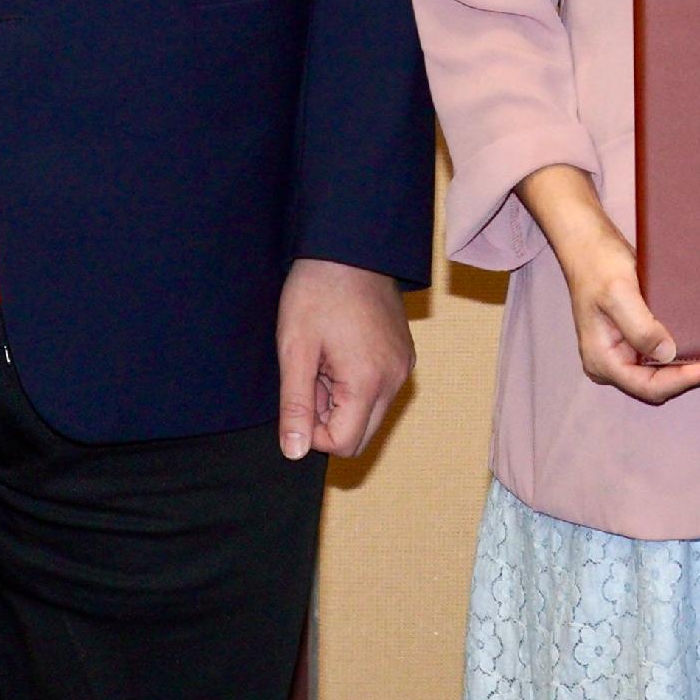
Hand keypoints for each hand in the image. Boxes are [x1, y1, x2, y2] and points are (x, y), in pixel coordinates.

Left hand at [274, 257, 416, 460]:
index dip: (312, 433)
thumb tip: (294, 452)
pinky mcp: (404, 355)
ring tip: (324, 362)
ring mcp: (404, 366)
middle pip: (361, 436)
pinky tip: (340, 353)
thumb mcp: (295, 349)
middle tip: (311, 378)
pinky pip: (380, 391)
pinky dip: (356, 386)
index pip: (344, 444)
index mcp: (369, 381)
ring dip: (341, 402)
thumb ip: (295, 405)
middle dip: (328, 420)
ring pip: (370, 414)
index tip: (299, 396)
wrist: (351, 247)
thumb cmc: (318, 292)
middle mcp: (395, 379)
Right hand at [518, 163, 699, 404]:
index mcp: (602, 360)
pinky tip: (696, 342)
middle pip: (654, 385)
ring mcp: (621, 352)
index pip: (647, 386)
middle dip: (684, 377)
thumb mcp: (620, 293)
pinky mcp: (631, 339)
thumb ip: (641, 327)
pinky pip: (657, 355)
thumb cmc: (599, 266)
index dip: (680, 381)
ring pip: (658, 373)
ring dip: (683, 366)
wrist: (590, 245)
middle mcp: (610, 363)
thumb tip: (667, 354)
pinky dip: (677, 353)